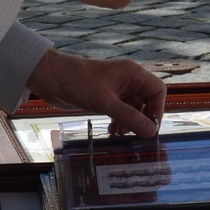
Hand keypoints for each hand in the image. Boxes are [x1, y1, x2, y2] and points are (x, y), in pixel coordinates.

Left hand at [27, 49, 167, 136]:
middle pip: (147, 101)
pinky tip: (112, 131)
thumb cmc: (77, 82)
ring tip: (120, 135)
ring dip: (129, 123)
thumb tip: (151, 131)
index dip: (157, 110)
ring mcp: (116, 88)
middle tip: (135, 136)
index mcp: (132, 73)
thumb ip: (129, 117)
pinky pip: (120, 111)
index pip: (157, 91)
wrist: (51, 78)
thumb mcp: (105, 102)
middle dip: (142, 119)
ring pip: (133, 108)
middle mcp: (127, 79)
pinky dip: (119, 121)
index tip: (151, 128)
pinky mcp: (105, 97)